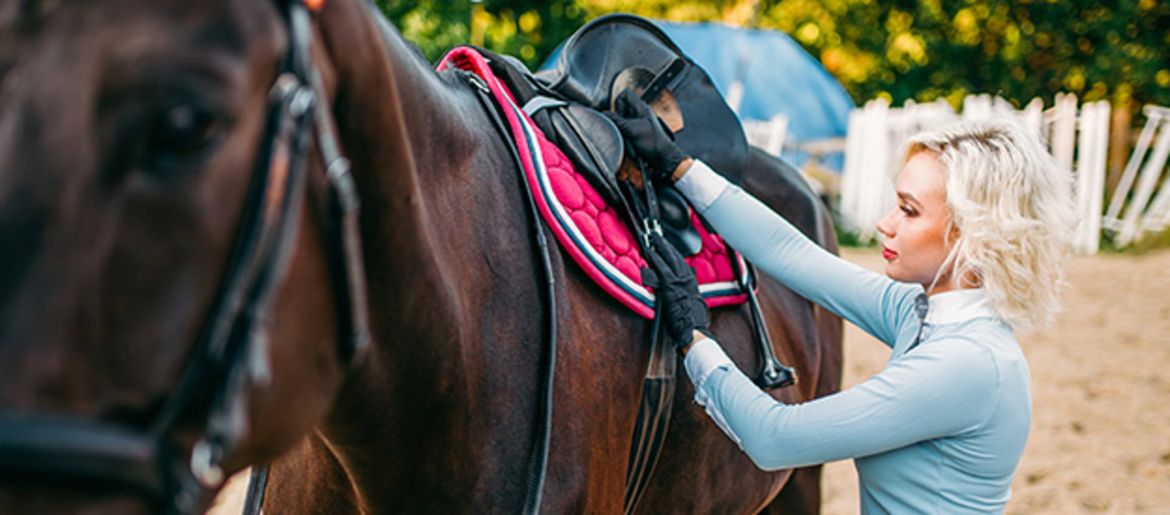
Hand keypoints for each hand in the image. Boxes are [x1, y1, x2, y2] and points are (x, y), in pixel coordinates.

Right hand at [606, 89, 690, 182]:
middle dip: (618, 120)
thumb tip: (604, 114)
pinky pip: (626, 132)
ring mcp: (639, 123)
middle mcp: (640, 114)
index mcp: (641, 108)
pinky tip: (630, 144)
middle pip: (621, 109)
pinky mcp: (637, 133)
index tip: (619, 115)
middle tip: (623, 129)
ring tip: (629, 139)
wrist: (662, 158)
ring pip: (622, 121)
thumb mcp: (631, 130)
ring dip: (622, 131)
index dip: (618, 103)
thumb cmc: (653, 143)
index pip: (625, 94)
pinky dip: (625, 138)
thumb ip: (616, 120)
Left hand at [641, 233, 710, 348]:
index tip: (668, 247)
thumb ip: (688, 293)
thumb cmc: (692, 321)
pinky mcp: (670, 285)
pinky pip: (661, 267)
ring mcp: (679, 280)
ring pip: (670, 258)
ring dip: (661, 247)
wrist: (693, 328)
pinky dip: (655, 258)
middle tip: (658, 237)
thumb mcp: (693, 304)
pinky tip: (649, 251)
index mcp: (692, 283)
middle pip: (676, 256)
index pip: (682, 263)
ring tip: (653, 238)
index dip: (674, 253)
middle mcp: (687, 278)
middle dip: (667, 245)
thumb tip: (688, 284)